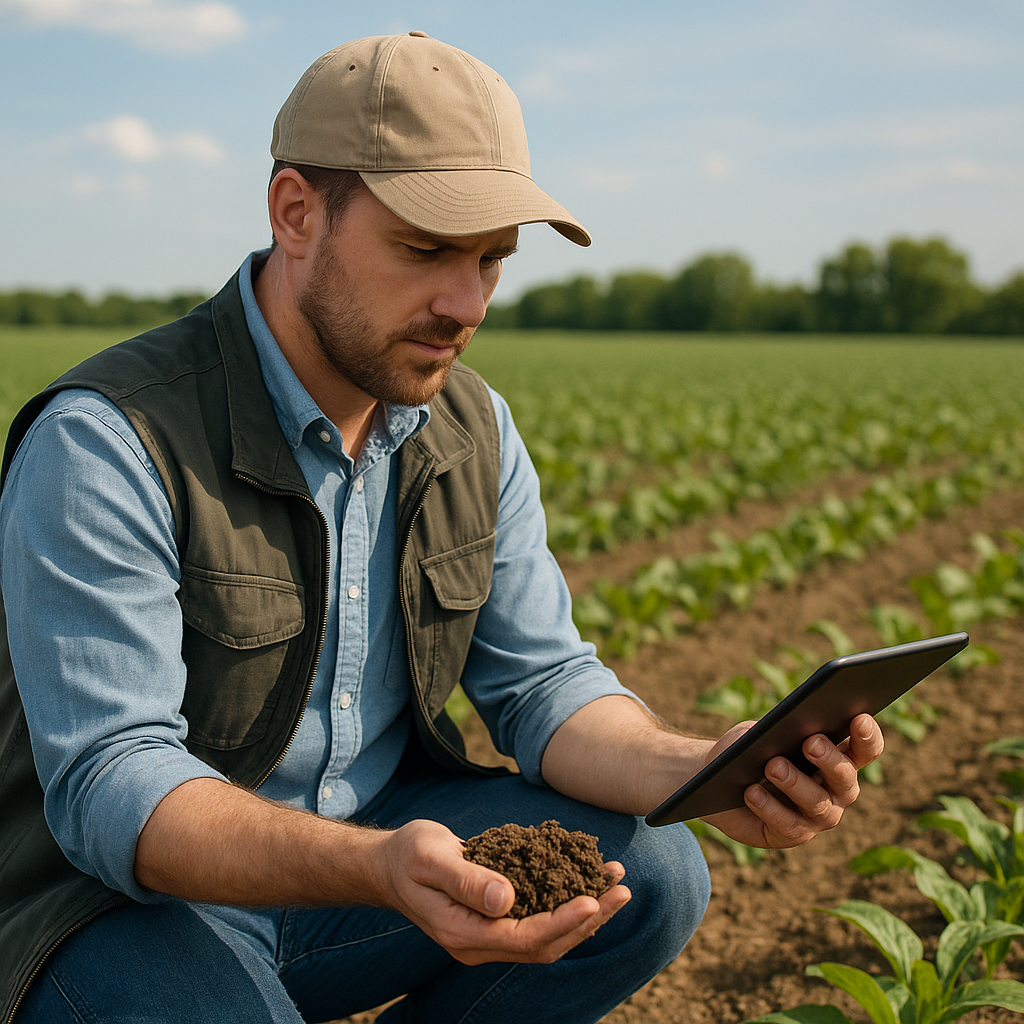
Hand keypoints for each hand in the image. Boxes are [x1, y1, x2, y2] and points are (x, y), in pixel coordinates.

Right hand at [377, 819, 630, 964]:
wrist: (389, 865)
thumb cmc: (408, 856)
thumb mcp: (431, 859)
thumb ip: (467, 880)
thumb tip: (506, 899)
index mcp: (464, 933)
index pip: (525, 938)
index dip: (562, 922)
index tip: (592, 899)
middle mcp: (482, 942)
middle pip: (547, 944)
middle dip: (589, 919)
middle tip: (621, 890)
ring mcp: (490, 933)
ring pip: (549, 935)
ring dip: (586, 913)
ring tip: (616, 884)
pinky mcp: (497, 918)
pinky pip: (540, 917)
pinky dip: (568, 901)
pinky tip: (588, 878)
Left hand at [700, 713, 883, 848]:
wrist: (719, 780)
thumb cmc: (749, 749)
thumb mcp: (761, 731)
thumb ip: (777, 729)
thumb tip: (789, 728)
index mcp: (838, 758)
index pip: (864, 749)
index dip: (867, 735)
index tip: (860, 717)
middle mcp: (836, 791)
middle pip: (844, 777)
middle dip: (829, 759)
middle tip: (811, 742)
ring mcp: (818, 817)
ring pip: (817, 803)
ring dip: (795, 783)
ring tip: (773, 766)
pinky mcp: (792, 835)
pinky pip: (787, 825)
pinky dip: (769, 807)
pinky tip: (752, 792)